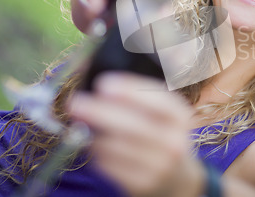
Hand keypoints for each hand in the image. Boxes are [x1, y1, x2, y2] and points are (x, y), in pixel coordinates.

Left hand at [67, 72, 202, 196]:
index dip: (131, 91)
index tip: (103, 84)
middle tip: (75, 102)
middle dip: (100, 111)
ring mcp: (159, 165)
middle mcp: (173, 141)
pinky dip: (97, 153)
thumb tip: (89, 70)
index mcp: (180, 116)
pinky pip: (110, 165)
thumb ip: (135, 92)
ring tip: (83, 123)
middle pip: (133, 125)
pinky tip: (95, 144)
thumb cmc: (160, 134)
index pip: (158, 101)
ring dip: (94, 134)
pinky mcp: (142, 184)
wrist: (175, 177)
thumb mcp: (160, 112)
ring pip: (117, 146)